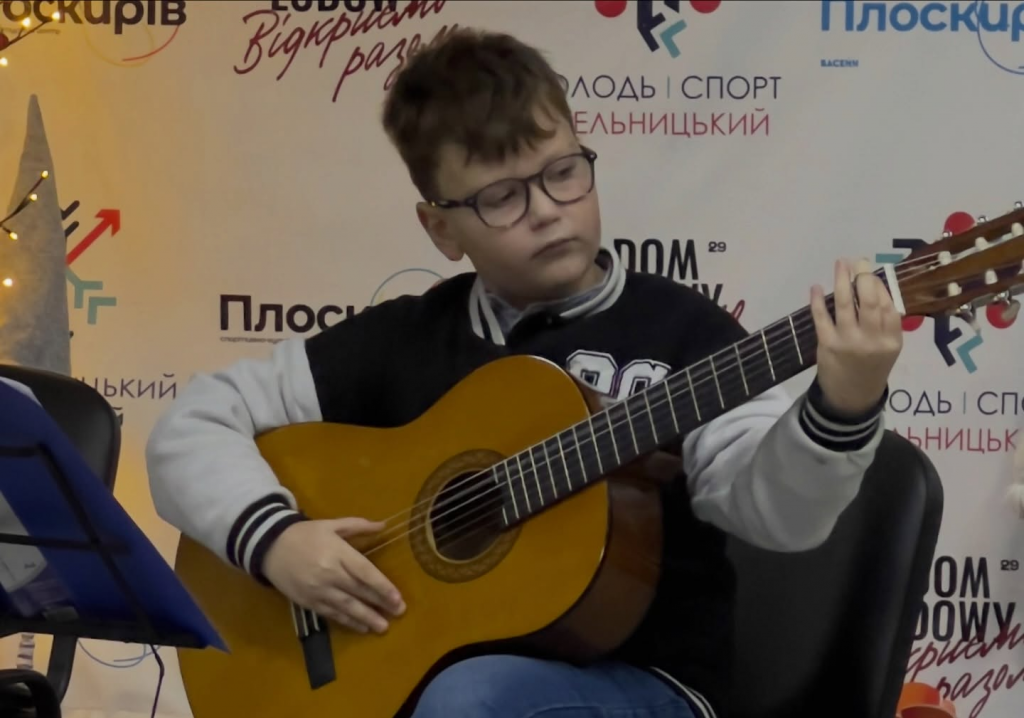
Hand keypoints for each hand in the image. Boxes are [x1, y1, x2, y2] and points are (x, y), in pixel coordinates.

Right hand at [261, 518, 404, 633]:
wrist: (269, 547)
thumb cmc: (305, 534)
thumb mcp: (331, 525)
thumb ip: (358, 526)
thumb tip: (384, 525)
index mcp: (337, 553)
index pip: (365, 572)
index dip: (383, 587)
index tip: (397, 598)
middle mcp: (329, 573)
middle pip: (359, 591)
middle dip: (380, 604)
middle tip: (398, 613)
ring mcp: (318, 590)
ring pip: (346, 607)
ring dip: (366, 618)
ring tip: (383, 627)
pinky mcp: (308, 602)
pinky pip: (331, 614)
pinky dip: (347, 621)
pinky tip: (361, 627)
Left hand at [809, 258, 902, 416]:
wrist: (852, 396)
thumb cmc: (871, 365)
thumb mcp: (888, 347)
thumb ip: (885, 322)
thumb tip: (875, 286)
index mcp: (892, 339)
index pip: (888, 305)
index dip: (879, 285)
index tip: (869, 272)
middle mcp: (873, 340)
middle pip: (870, 302)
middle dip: (864, 277)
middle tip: (858, 262)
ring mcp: (849, 342)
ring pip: (846, 305)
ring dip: (842, 281)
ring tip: (840, 264)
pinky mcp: (828, 345)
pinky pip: (822, 318)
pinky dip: (818, 300)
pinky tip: (816, 287)